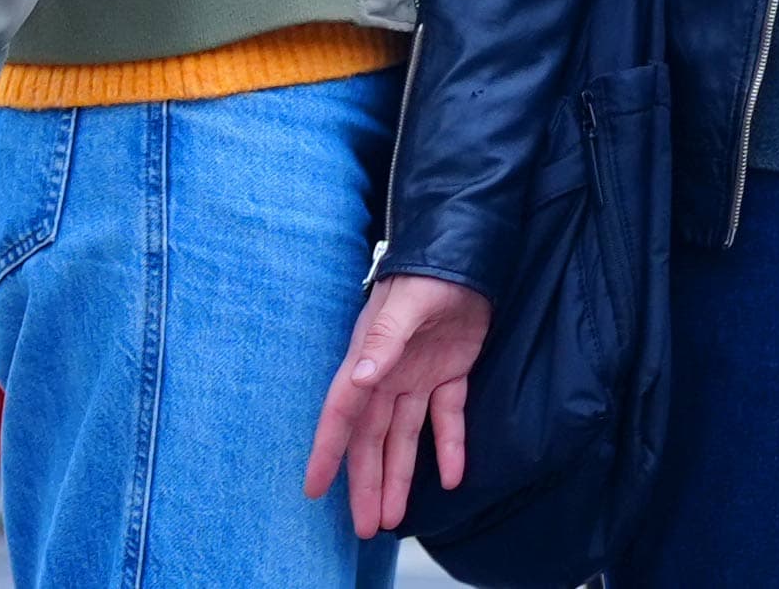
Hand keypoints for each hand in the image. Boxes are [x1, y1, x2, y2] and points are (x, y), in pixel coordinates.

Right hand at [304, 272, 491, 539]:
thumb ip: (383, 342)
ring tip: (393, 519)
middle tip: (364, 528)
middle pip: (372, 437)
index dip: (327, 450)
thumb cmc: (427, 269)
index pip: (343, 411)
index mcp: (370, 357)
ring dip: (399, 476)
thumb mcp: (405, 303)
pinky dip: (449, 447)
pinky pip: (447, 418)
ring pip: (404, 436)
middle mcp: (388, 372)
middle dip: (366, 482)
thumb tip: (359, 379)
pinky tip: (451, 478)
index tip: (313, 488)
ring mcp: (419, 374)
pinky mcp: (450, 371)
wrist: (465, 248)